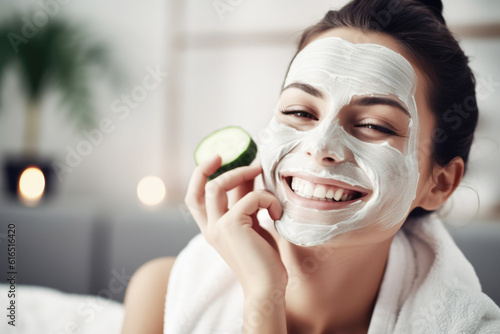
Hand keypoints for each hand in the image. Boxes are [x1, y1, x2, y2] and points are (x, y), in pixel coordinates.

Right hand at [185, 155, 286, 294]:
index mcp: (212, 228)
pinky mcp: (231, 226)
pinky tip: (277, 212)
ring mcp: (217, 227)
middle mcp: (209, 227)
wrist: (267, 287)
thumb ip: (247, 203)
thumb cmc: (264, 259)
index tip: (219, 158)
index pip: (196, 197)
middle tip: (242, 158)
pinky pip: (250, 198)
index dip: (202, 174)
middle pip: (201, 187)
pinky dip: (267, 199)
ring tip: (260, 172)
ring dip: (240, 174)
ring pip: (216, 186)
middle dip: (218, 167)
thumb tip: (252, 174)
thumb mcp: (253, 225)